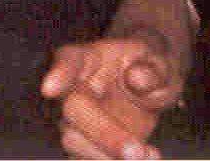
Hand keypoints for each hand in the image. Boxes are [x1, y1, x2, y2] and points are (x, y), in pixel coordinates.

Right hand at [41, 39, 182, 158]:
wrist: (150, 86)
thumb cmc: (149, 68)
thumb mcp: (160, 61)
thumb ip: (153, 69)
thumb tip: (137, 78)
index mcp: (88, 59)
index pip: (69, 61)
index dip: (59, 74)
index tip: (49, 88)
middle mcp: (74, 89)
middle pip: (73, 110)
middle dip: (103, 134)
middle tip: (135, 152)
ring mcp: (76, 120)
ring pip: (75, 143)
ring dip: (108, 157)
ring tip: (148, 156)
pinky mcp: (86, 146)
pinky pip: (88, 160)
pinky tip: (148, 158)